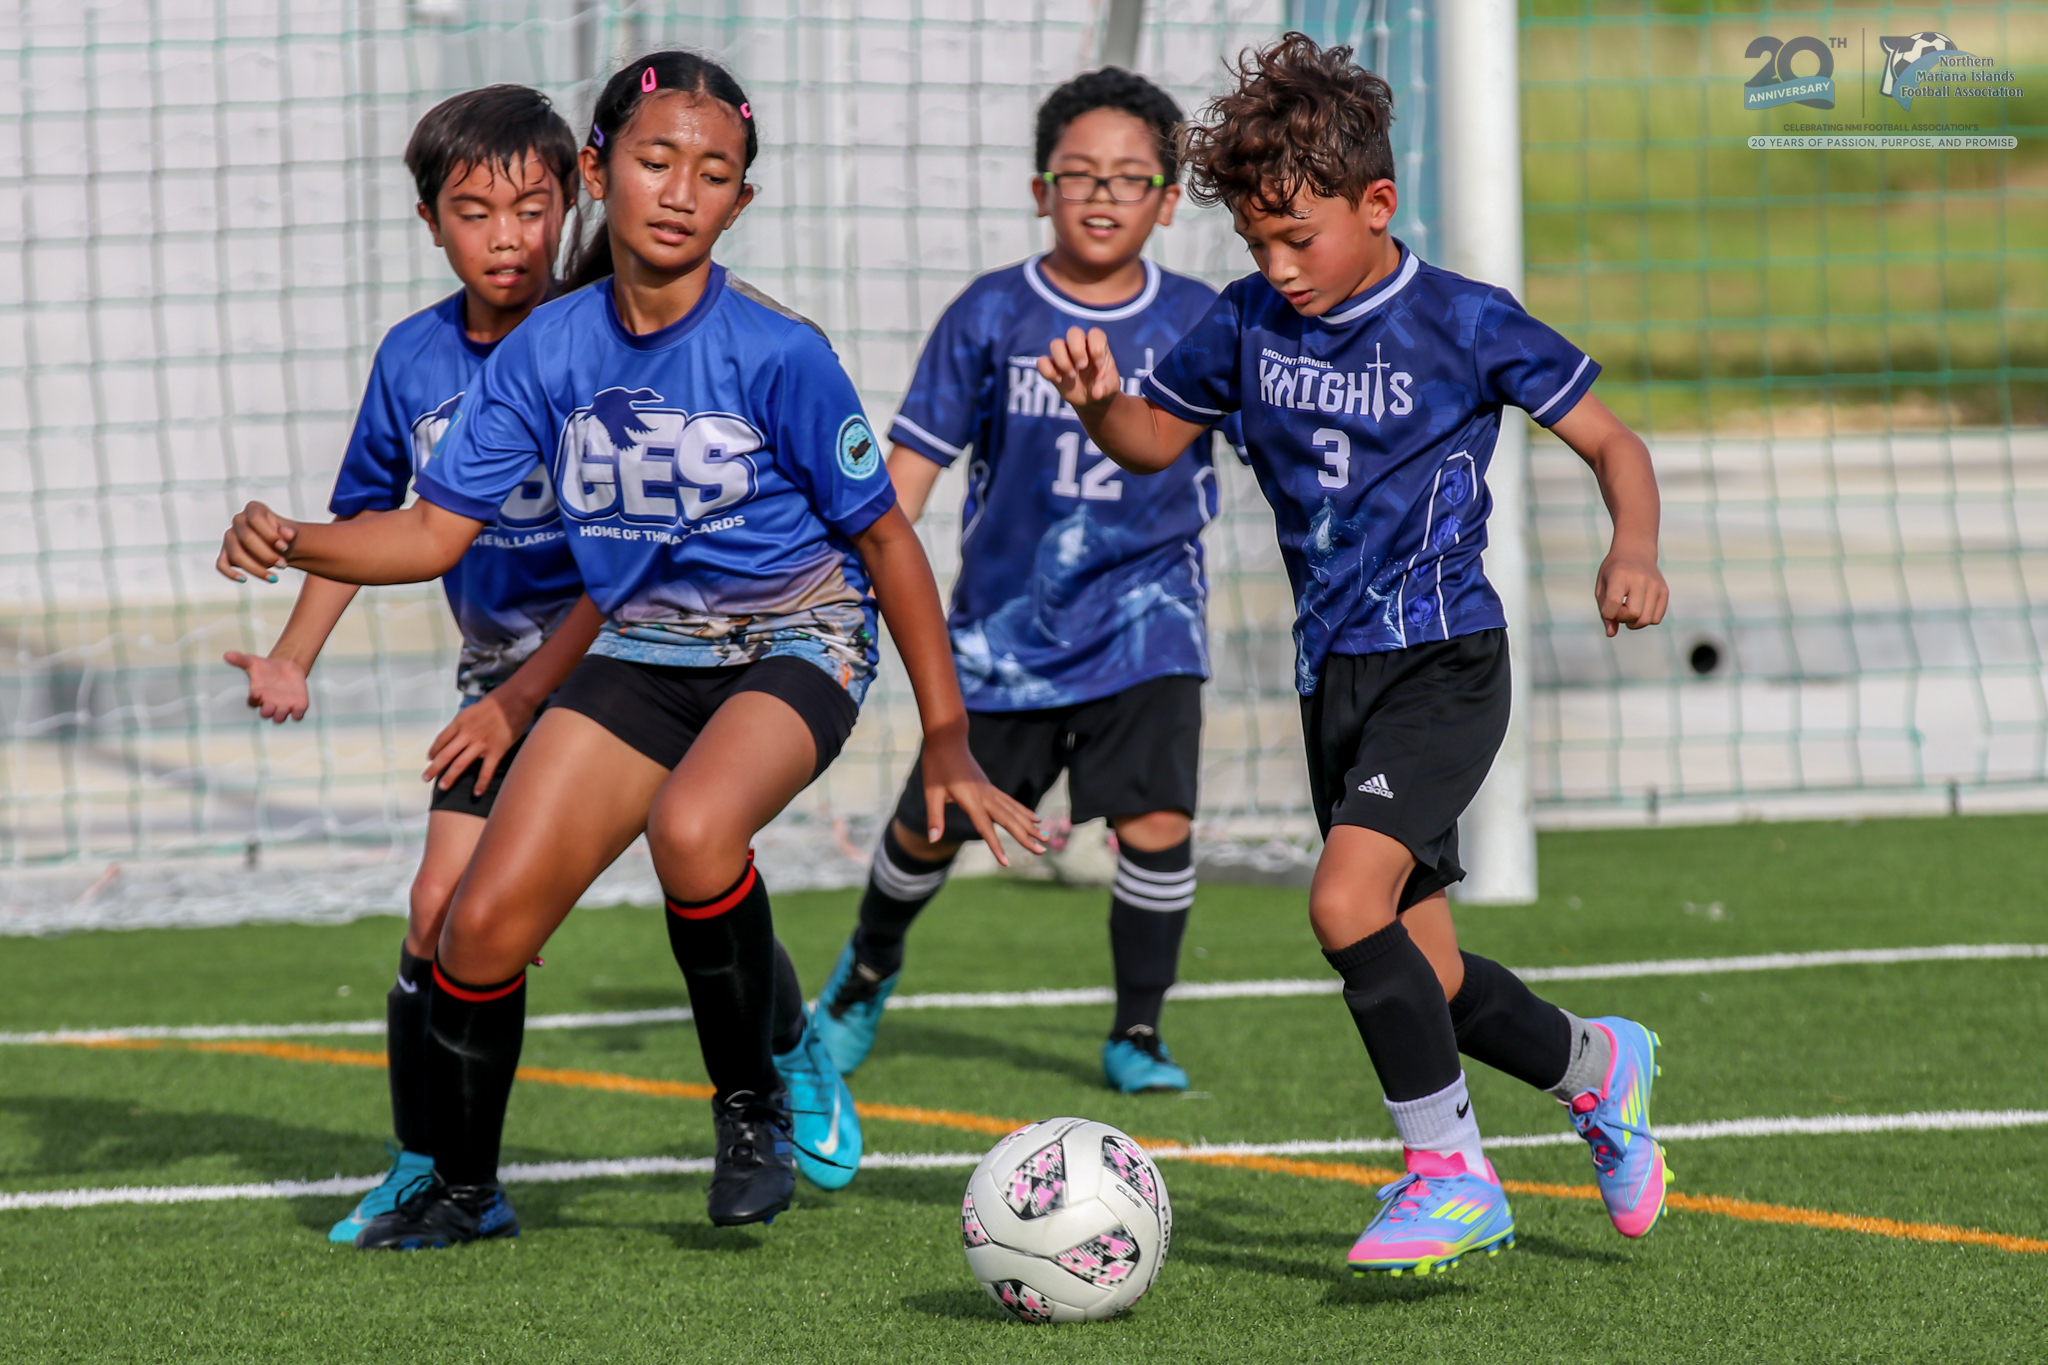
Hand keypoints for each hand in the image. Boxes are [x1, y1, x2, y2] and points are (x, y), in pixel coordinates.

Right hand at [217, 502, 297, 582]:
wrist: (281, 548)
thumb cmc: (285, 537)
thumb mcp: (291, 533)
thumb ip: (291, 532)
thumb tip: (288, 535)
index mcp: (253, 509)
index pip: (255, 519)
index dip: (269, 534)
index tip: (284, 547)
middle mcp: (238, 520)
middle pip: (246, 538)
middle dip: (267, 554)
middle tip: (283, 565)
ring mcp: (229, 537)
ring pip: (236, 554)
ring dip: (255, 568)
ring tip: (274, 578)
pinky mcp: (225, 554)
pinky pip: (221, 564)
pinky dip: (230, 573)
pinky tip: (244, 580)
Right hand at [223, 652, 310, 722]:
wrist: (286, 667)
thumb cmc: (266, 668)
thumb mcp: (252, 662)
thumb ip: (240, 660)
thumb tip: (227, 654)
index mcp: (257, 696)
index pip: (253, 702)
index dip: (254, 699)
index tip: (256, 692)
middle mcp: (269, 704)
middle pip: (266, 713)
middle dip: (267, 712)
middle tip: (269, 707)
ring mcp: (283, 706)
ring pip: (280, 716)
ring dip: (280, 716)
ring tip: (282, 711)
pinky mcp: (297, 705)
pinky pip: (297, 714)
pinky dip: (297, 714)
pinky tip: (297, 712)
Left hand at [423, 691, 535, 796]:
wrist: (515, 698)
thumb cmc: (496, 701)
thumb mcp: (472, 709)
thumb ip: (464, 723)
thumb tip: (459, 734)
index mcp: (460, 722)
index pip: (441, 740)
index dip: (434, 751)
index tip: (430, 758)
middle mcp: (467, 734)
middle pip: (445, 754)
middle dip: (434, 768)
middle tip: (425, 778)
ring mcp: (481, 743)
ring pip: (460, 764)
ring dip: (450, 777)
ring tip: (443, 787)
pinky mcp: (496, 750)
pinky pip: (486, 770)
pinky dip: (481, 783)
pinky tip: (477, 793)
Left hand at [920, 727, 1045, 866]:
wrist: (948, 740)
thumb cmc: (937, 766)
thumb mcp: (931, 792)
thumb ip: (934, 817)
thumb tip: (933, 840)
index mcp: (971, 799)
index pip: (986, 827)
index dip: (996, 846)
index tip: (1006, 863)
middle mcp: (985, 796)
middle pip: (1009, 820)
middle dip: (1026, 837)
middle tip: (1043, 851)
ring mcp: (990, 791)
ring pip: (1014, 811)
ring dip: (1030, 826)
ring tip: (1046, 838)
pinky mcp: (990, 787)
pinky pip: (1011, 802)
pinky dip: (1024, 812)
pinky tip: (1035, 819)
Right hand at [1037, 326, 1122, 417]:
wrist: (1091, 399)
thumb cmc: (1103, 386)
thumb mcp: (1111, 389)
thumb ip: (1106, 389)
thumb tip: (1096, 393)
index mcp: (1097, 345)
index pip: (1095, 334)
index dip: (1096, 347)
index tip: (1098, 365)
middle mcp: (1079, 346)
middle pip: (1073, 332)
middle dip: (1077, 350)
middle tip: (1082, 367)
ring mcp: (1064, 355)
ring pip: (1055, 344)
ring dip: (1063, 361)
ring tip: (1072, 376)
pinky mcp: (1052, 367)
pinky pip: (1042, 362)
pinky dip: (1048, 370)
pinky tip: (1059, 380)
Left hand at [1595, 548, 1668, 636]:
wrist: (1635, 552)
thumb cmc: (1613, 572)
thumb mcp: (1602, 587)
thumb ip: (1604, 610)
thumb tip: (1611, 634)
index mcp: (1620, 575)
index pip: (1614, 603)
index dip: (1608, 613)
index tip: (1607, 609)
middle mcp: (1640, 579)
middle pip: (1633, 614)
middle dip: (1622, 619)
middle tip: (1618, 611)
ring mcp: (1655, 585)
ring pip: (1646, 619)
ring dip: (1634, 623)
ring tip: (1628, 612)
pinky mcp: (1664, 591)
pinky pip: (1657, 618)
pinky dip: (1646, 620)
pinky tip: (1639, 610)